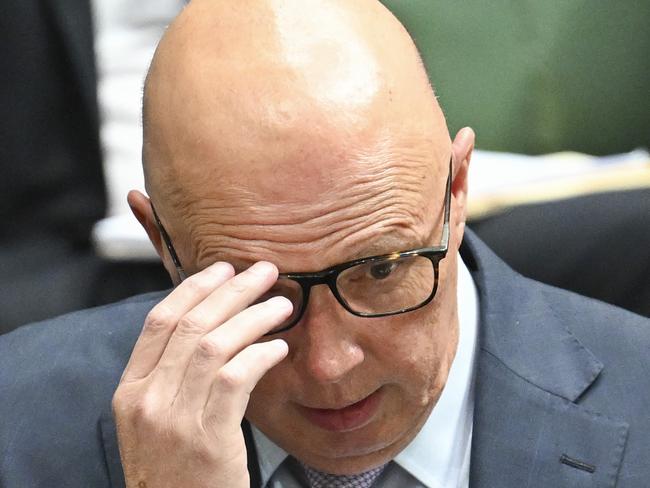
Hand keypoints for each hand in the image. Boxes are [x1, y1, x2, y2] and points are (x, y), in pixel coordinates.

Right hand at [112, 261, 291, 487]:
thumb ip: (172, 375)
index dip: (193, 288)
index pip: (159, 322)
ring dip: (253, 317)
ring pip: (215, 346)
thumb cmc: (174, 469)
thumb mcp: (155, 419)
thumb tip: (214, 323)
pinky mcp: (208, 440)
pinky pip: (236, 380)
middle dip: (232, 291)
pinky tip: (278, 347)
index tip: (222, 269)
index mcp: (130, 390)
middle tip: (263, 271)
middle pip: (191, 326)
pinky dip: (260, 355)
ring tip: (282, 305)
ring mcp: (175, 421)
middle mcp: (147, 400)